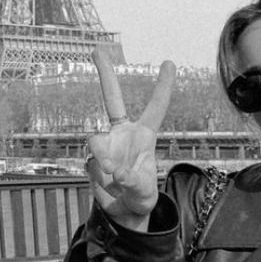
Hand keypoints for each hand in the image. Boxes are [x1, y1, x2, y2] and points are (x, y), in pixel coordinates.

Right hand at [87, 47, 175, 229]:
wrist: (122, 212)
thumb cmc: (140, 197)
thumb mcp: (144, 192)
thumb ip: (134, 182)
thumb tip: (117, 172)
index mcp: (145, 135)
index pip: (156, 107)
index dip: (163, 86)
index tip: (169, 62)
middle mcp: (123, 134)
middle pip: (112, 99)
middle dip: (105, 74)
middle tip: (96, 49)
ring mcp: (105, 145)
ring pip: (96, 141)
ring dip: (103, 157)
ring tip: (113, 173)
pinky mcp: (91, 159)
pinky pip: (91, 162)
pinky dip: (99, 174)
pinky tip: (108, 184)